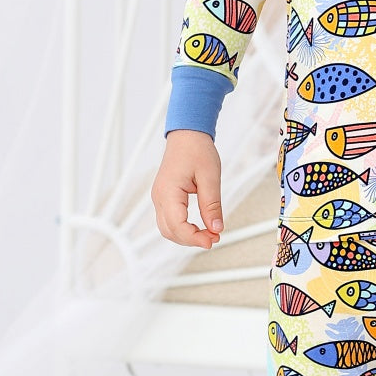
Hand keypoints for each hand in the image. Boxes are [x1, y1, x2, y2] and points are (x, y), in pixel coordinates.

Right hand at [151, 129, 223, 247]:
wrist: (187, 135)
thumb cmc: (197, 150)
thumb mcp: (210, 177)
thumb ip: (212, 204)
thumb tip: (216, 228)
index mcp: (168, 192)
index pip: (177, 225)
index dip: (194, 238)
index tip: (212, 240)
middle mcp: (159, 197)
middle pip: (169, 231)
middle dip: (191, 239)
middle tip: (214, 238)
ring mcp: (159, 198)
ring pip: (167, 228)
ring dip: (186, 235)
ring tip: (208, 233)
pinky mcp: (164, 197)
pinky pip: (169, 220)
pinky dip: (182, 228)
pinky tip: (199, 226)